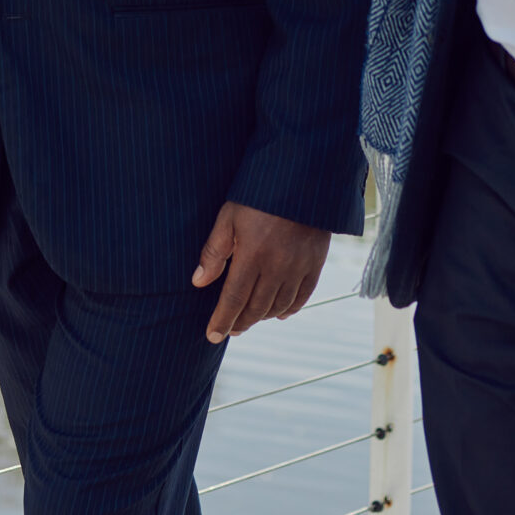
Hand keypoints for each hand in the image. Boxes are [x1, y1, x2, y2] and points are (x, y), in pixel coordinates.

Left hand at [192, 202, 330, 342]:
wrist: (303, 178)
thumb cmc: (258, 195)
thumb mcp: (229, 216)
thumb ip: (214, 251)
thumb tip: (198, 282)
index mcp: (252, 256)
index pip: (233, 299)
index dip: (222, 320)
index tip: (212, 336)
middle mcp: (277, 267)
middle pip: (256, 308)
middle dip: (240, 323)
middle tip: (229, 330)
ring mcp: (299, 268)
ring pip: (278, 306)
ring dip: (261, 317)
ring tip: (249, 319)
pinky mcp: (315, 264)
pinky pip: (302, 297)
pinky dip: (288, 309)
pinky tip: (277, 313)